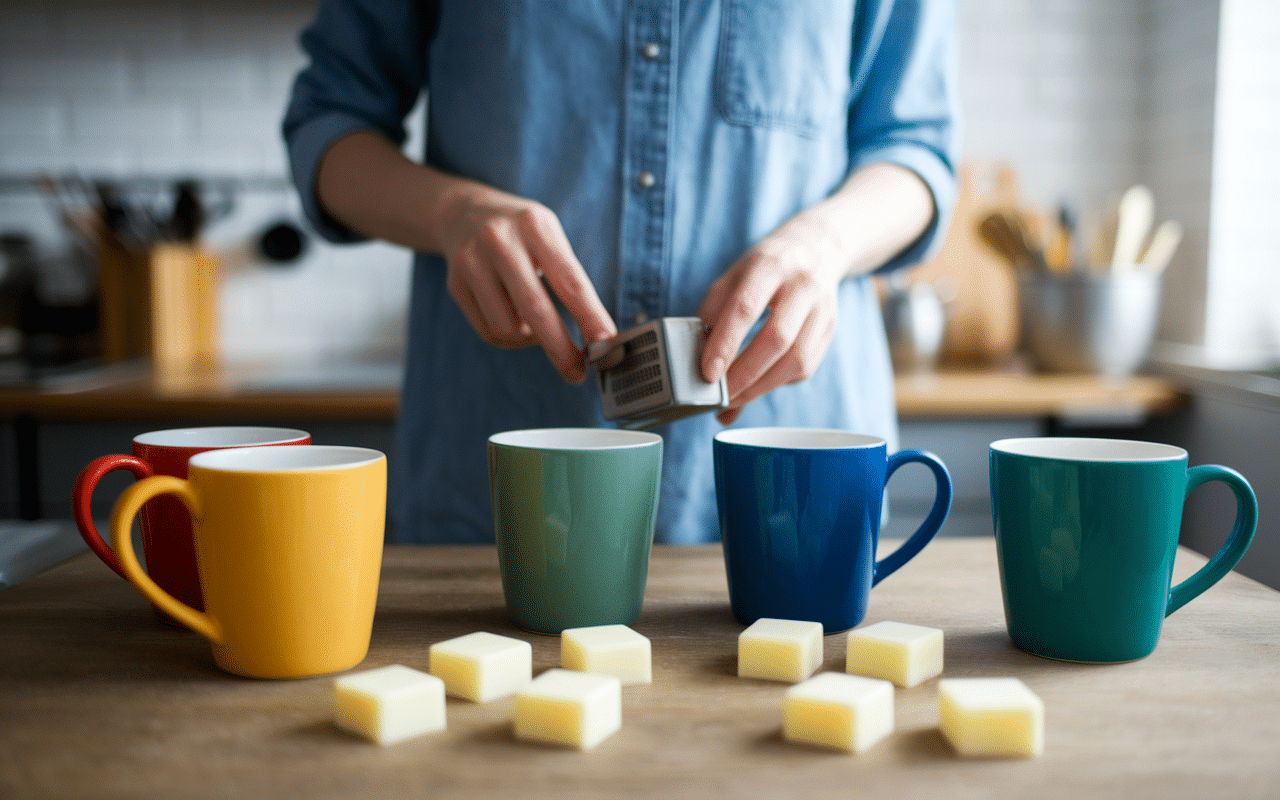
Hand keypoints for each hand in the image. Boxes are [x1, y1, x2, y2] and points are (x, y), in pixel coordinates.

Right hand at [439, 184, 615, 383]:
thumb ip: (570, 278)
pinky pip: (489, 331)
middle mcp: (500, 241)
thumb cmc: (522, 233)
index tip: (606, 346)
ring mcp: (472, 262)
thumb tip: (597, 336)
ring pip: (509, 328)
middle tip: (578, 373)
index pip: (569, 280)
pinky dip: (510, 337)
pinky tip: (515, 318)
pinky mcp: (456, 284)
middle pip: (535, 309)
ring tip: (536, 323)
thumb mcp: (549, 236)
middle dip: (560, 349)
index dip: (590, 317)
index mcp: (535, 226)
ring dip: (530, 339)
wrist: (463, 213)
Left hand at [698, 215, 844, 424]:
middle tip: (720, 396)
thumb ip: (713, 314)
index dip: (726, 344)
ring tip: (735, 398)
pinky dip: (778, 381)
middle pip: (776, 339)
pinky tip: (759, 382)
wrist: (817, 247)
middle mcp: (802, 285)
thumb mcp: (733, 276)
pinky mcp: (830, 329)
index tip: (708, 373)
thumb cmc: (766, 266)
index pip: (746, 307)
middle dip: (744, 375)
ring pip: (796, 360)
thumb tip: (700, 362)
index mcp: (770, 265)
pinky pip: (805, 367)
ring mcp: (822, 309)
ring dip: (762, 387)